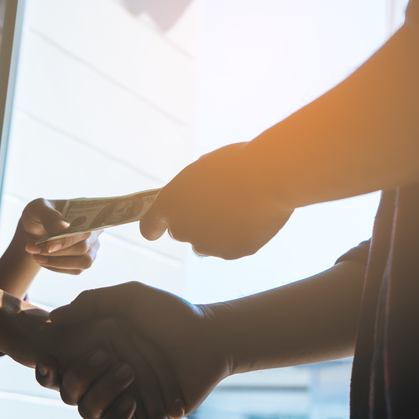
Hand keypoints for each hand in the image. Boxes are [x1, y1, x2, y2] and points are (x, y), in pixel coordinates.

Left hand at [20, 198, 101, 274]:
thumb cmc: (39, 215)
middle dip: (58, 252)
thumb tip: (65, 227)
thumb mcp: (38, 208)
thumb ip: (50, 216)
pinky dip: (57, 267)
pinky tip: (43, 260)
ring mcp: (91, 248)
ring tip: (37, 257)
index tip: (50, 246)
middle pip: (84, 247)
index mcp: (87, 213)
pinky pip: (76, 270)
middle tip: (36, 250)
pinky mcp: (84, 261)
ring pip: (83, 262)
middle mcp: (94, 231)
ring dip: (58, 263)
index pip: (87, 228)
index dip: (70, 239)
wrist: (33, 230)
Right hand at [38, 282, 234, 418]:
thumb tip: (54, 320)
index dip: (47, 369)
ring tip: (132, 396)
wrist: (211, 338)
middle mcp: (105, 373)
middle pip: (71, 393)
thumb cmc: (171, 314)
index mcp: (96, 347)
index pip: (59, 365)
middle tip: (120, 366)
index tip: (50, 361)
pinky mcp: (146, 413)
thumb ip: (92, 302)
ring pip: (93, 414)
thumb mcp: (131, 297)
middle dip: (85, 382)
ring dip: (106, 407)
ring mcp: (123, 395)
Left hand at [140, 143, 293, 258]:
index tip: (158, 229)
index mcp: (170, 203)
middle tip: (215, 206)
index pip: (150, 225)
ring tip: (238, 210)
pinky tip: (251, 219)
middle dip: (193, 223)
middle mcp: (183, 229)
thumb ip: (191, 191)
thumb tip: (197, 200)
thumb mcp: (202, 170)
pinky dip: (238, 237)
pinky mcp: (231, 253)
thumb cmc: (236, 164)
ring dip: (216, 232)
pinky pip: (230, 247)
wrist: (268, 177)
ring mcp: (207, 245)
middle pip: (181, 233)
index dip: (155, 227)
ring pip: (207, 243)